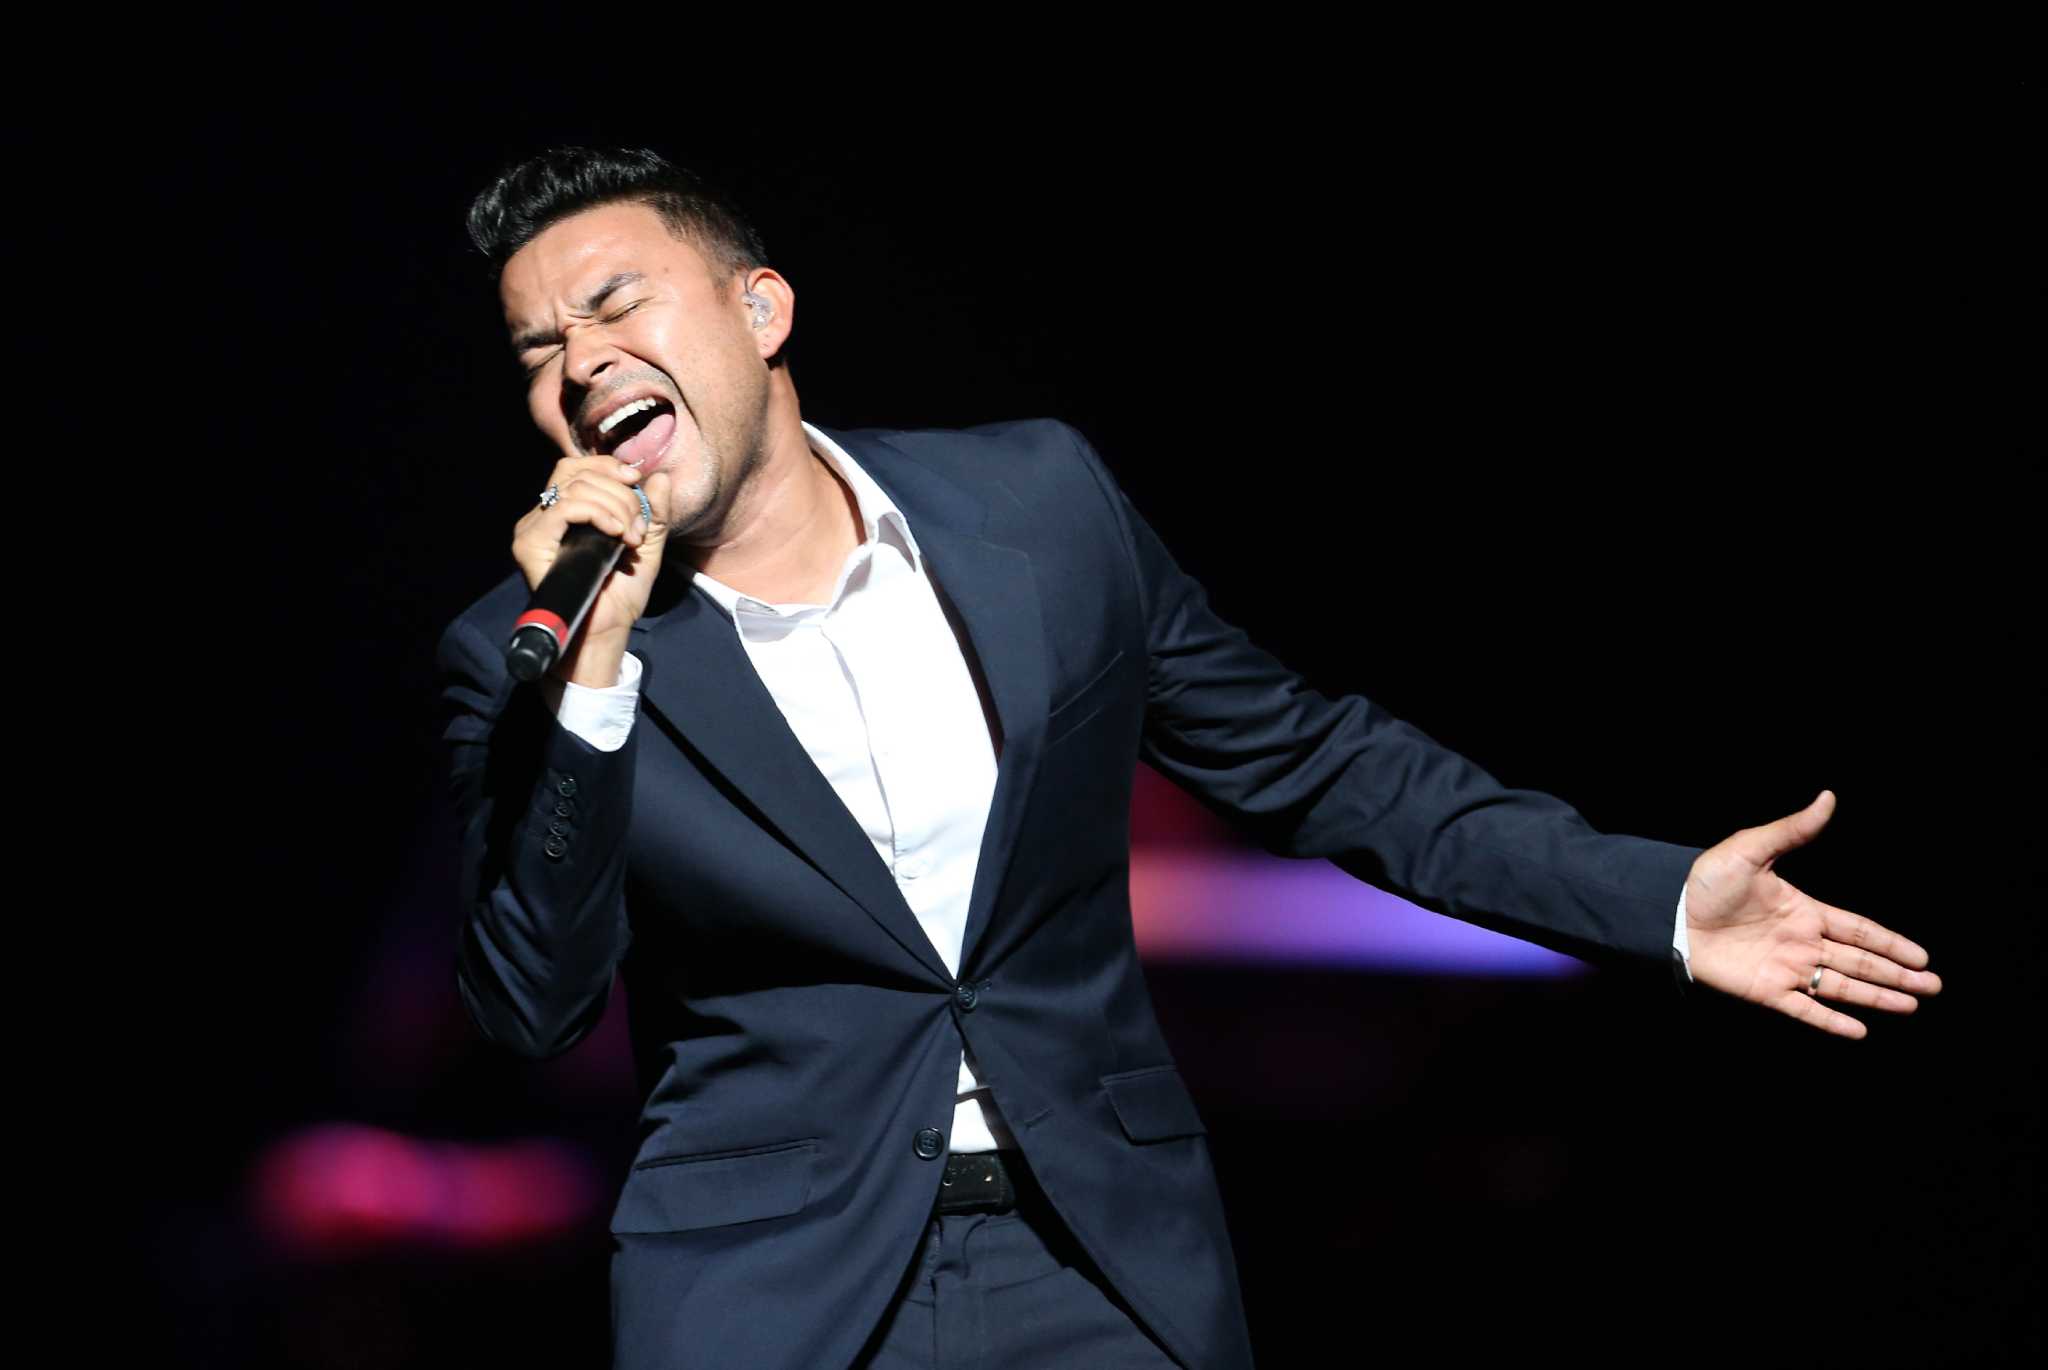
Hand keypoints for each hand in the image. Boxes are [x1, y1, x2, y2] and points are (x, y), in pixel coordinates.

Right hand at [512, 456, 672, 686]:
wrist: (604, 631)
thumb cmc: (619, 595)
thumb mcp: (646, 545)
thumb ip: (654, 511)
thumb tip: (660, 476)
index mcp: (565, 513)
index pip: (577, 468)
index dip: (608, 466)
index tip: (637, 480)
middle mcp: (544, 516)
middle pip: (577, 473)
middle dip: (620, 494)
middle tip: (638, 527)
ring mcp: (533, 528)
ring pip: (575, 487)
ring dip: (614, 507)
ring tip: (631, 538)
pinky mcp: (529, 543)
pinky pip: (564, 508)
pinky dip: (597, 513)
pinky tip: (616, 534)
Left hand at [1684, 791, 1940, 1037]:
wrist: (1668, 913)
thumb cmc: (1705, 881)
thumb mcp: (1751, 849)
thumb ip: (1793, 829)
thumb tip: (1827, 797)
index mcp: (1803, 910)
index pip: (1858, 929)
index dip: (1890, 942)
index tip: (1922, 956)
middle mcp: (1801, 943)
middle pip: (1859, 961)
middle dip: (1896, 974)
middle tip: (1933, 986)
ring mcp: (1785, 968)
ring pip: (1841, 986)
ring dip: (1876, 997)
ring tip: (1911, 1004)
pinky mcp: (1765, 991)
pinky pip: (1804, 1010)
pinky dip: (1830, 1022)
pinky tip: (1859, 1031)